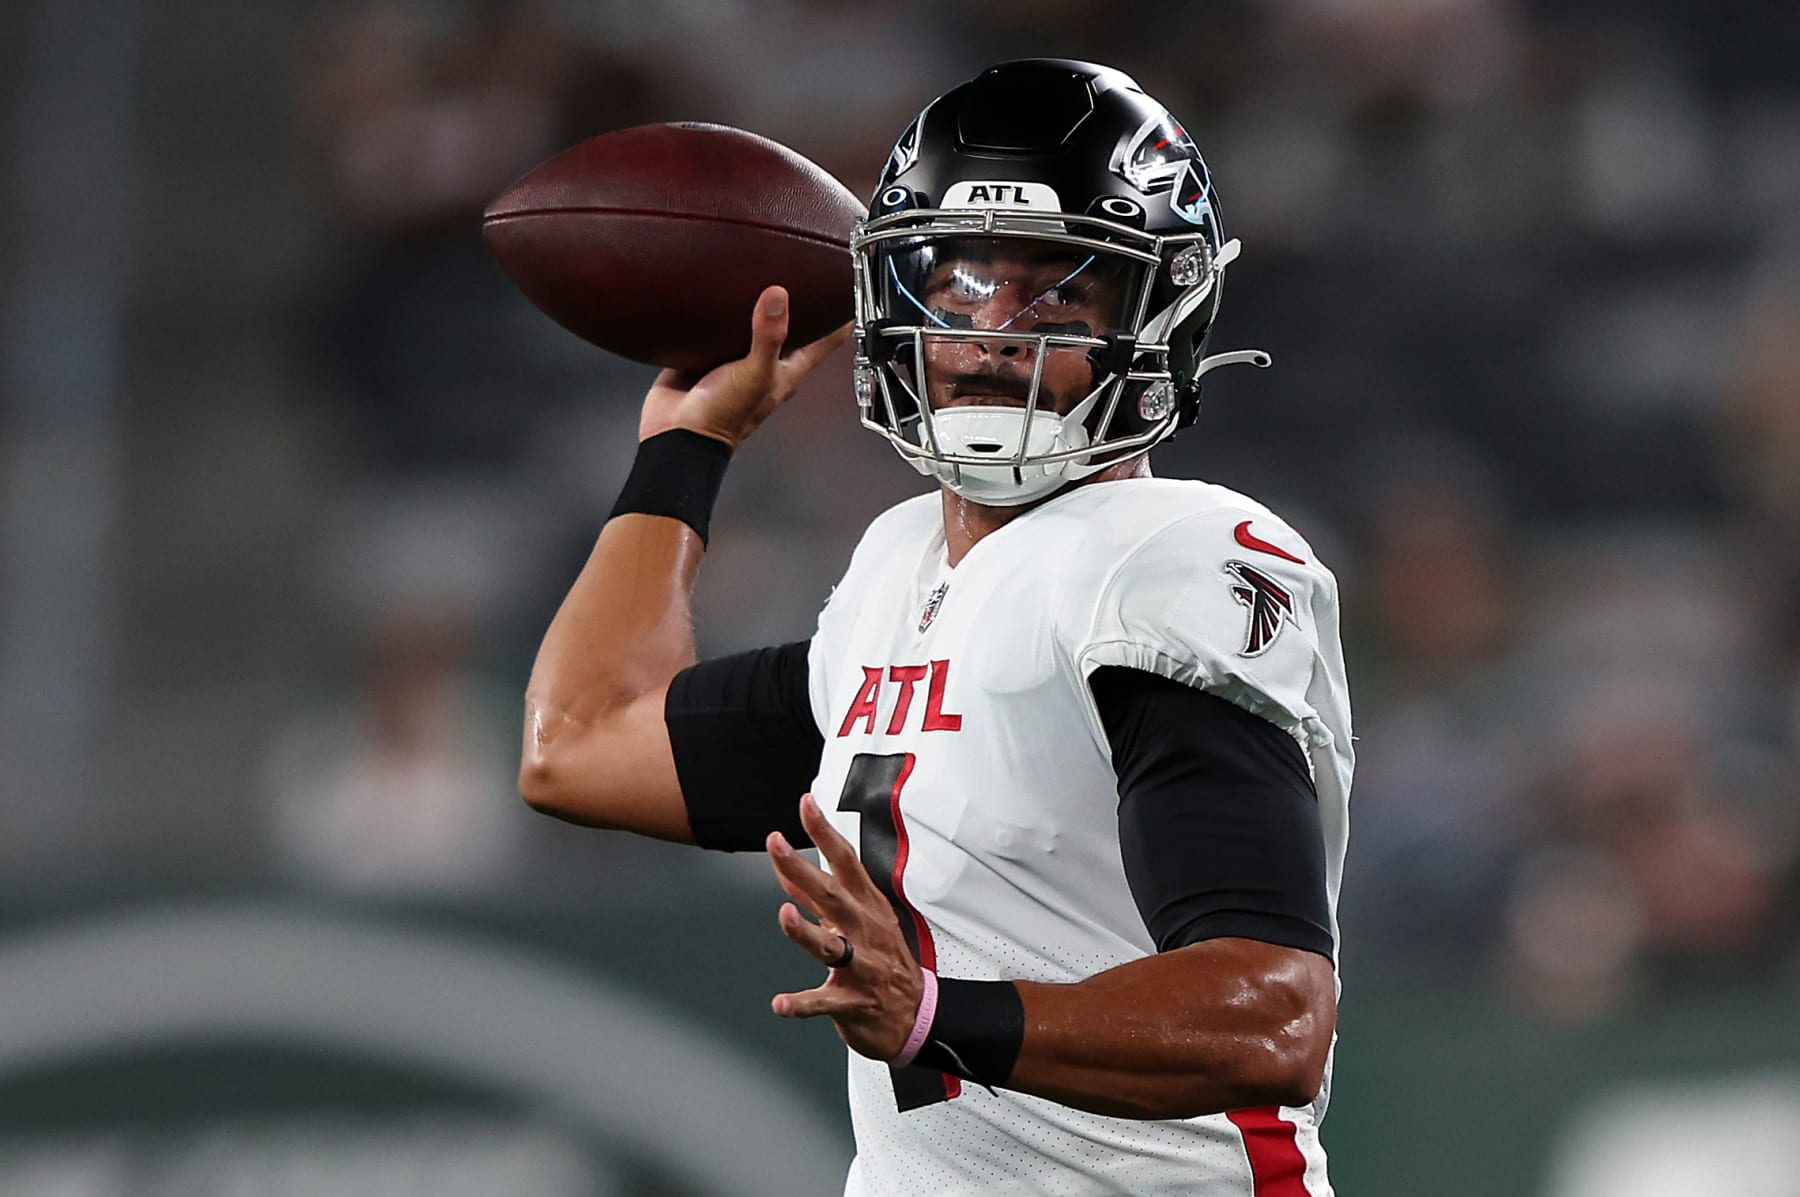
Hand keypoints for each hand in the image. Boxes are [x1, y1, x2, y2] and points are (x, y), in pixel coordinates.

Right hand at [639, 286, 851, 449]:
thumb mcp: (756, 373)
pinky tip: (717, 293)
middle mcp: (766, 362)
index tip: (845, 288)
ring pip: (753, 324)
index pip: (826, 339)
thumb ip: (769, 336)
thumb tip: (778, 297)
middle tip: (801, 271)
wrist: (678, 433)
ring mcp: (737, 358)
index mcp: (788, 370)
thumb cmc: (723, 419)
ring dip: (756, 303)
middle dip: (797, 302)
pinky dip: (719, 311)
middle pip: (791, 327)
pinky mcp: (707, 354)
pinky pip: (717, 327)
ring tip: (760, 272)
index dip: (840, 315)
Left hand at [767, 793, 923, 1060]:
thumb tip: (787, 870)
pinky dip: (801, 1004)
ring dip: (806, 932)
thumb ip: (818, 899)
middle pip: (833, 897)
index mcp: (866, 908)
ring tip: (785, 916)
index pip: (845, 863)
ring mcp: (861, 968)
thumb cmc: (883, 962)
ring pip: (831, 948)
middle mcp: (864, 933)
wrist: (917, 1016)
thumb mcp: (857, 922)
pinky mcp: (853, 1003)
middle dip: (803, 870)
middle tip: (776, 845)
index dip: (824, 833)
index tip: (806, 805)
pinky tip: (780, 1003)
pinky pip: (824, 1003)